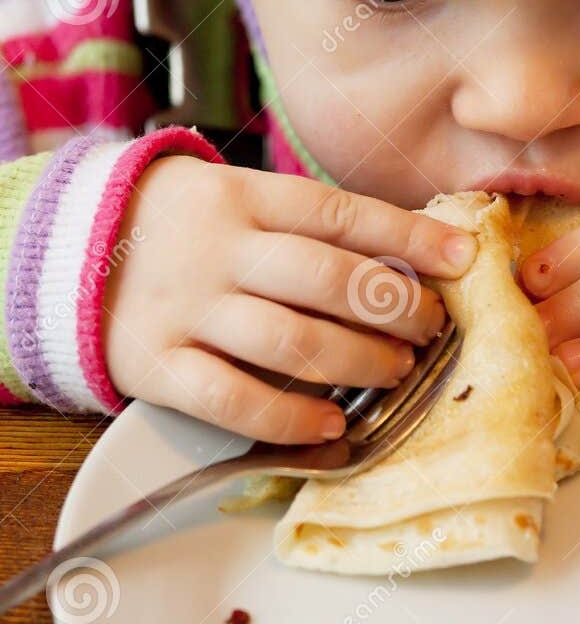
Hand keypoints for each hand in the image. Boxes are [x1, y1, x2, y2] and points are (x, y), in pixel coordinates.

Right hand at [101, 158, 476, 442]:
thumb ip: (310, 225)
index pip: (340, 213)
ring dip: (358, 361)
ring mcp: (187, 309)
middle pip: (325, 279)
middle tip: (431, 327)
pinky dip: (290, 416)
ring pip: (290, 341)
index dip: (409, 234)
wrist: (72, 247)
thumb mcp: (240, 200)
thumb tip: (413, 253)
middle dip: (394, 307)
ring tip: (396, 369)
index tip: (463, 256)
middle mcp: (219, 251)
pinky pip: (233, 398)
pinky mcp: (157, 365)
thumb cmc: (186, 227)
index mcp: (244, 198)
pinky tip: (330, 425)